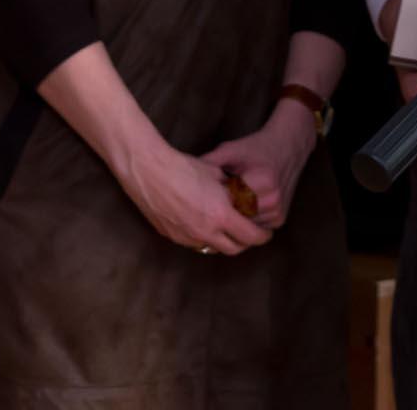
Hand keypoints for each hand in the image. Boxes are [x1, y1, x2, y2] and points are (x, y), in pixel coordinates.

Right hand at [115, 141, 273, 256]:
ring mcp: (187, 237)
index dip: (262, 236)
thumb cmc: (184, 168)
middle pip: (234, 249)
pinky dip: (205, 238)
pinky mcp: (172, 237)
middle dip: (246, 242)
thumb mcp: (217, 174)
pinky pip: (195, 244)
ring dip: (224, 242)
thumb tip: (241, 194)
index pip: (251, 236)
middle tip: (251, 233)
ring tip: (228, 229)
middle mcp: (205, 232)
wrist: (150, 173)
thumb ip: (232, 189)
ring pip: (214, 248)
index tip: (266, 232)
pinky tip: (205, 224)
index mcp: (221, 215)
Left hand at [198, 102, 316, 229]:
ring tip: (219, 213)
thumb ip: (208, 164)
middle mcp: (271, 198)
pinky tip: (237, 212)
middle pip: (235, 219)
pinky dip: (245, 222)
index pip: (228, 203)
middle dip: (220, 218)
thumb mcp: (231, 150)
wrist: (288, 147)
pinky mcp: (280, 217)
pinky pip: (255, 227)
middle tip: (205, 214)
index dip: (211, 205)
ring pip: (245, 227)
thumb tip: (180, 175)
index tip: (199, 204)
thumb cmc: (256, 148)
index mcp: (259, 180)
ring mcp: (278, 210)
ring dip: (232, 223)